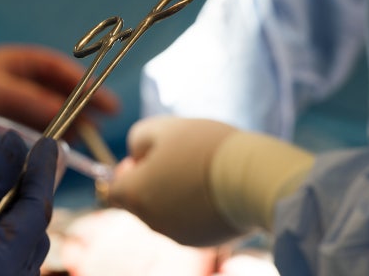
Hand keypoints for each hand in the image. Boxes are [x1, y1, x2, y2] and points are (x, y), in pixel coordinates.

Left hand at [0, 44, 119, 131]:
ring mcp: (16, 101)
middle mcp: (23, 80)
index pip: (64, 71)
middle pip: (62, 93)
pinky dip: (49, 136)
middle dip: (82, 109)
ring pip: (51, 112)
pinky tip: (58, 148)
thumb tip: (67, 114)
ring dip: (67, 125)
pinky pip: (36, 127)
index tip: (109, 105)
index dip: (89, 87)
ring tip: (82, 142)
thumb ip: (32, 101)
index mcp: (22, 62)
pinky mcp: (8, 122)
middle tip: (100, 129)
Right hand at [0, 131, 57, 275]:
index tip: (49, 142)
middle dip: (27, 185)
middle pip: (34, 226)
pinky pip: (12, 254)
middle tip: (17, 151)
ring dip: (14, 203)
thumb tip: (15, 142)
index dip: (42, 173)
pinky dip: (4, 224)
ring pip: (26, 240)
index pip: (35, 213)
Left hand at [107, 116, 239, 245]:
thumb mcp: (163, 128)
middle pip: (139, 202)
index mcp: (135, 195)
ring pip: (164, 212)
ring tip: (200, 171)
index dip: (126, 172)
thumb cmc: (204, 148)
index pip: (114, 190)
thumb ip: (138, 139)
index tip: (146, 158)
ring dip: (173, 194)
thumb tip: (136, 155)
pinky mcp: (202, 241)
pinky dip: (194, 208)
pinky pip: (189, 222)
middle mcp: (151, 221)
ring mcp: (176, 234)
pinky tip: (215, 189)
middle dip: (151, 181)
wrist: (254, 178)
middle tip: (179, 159)